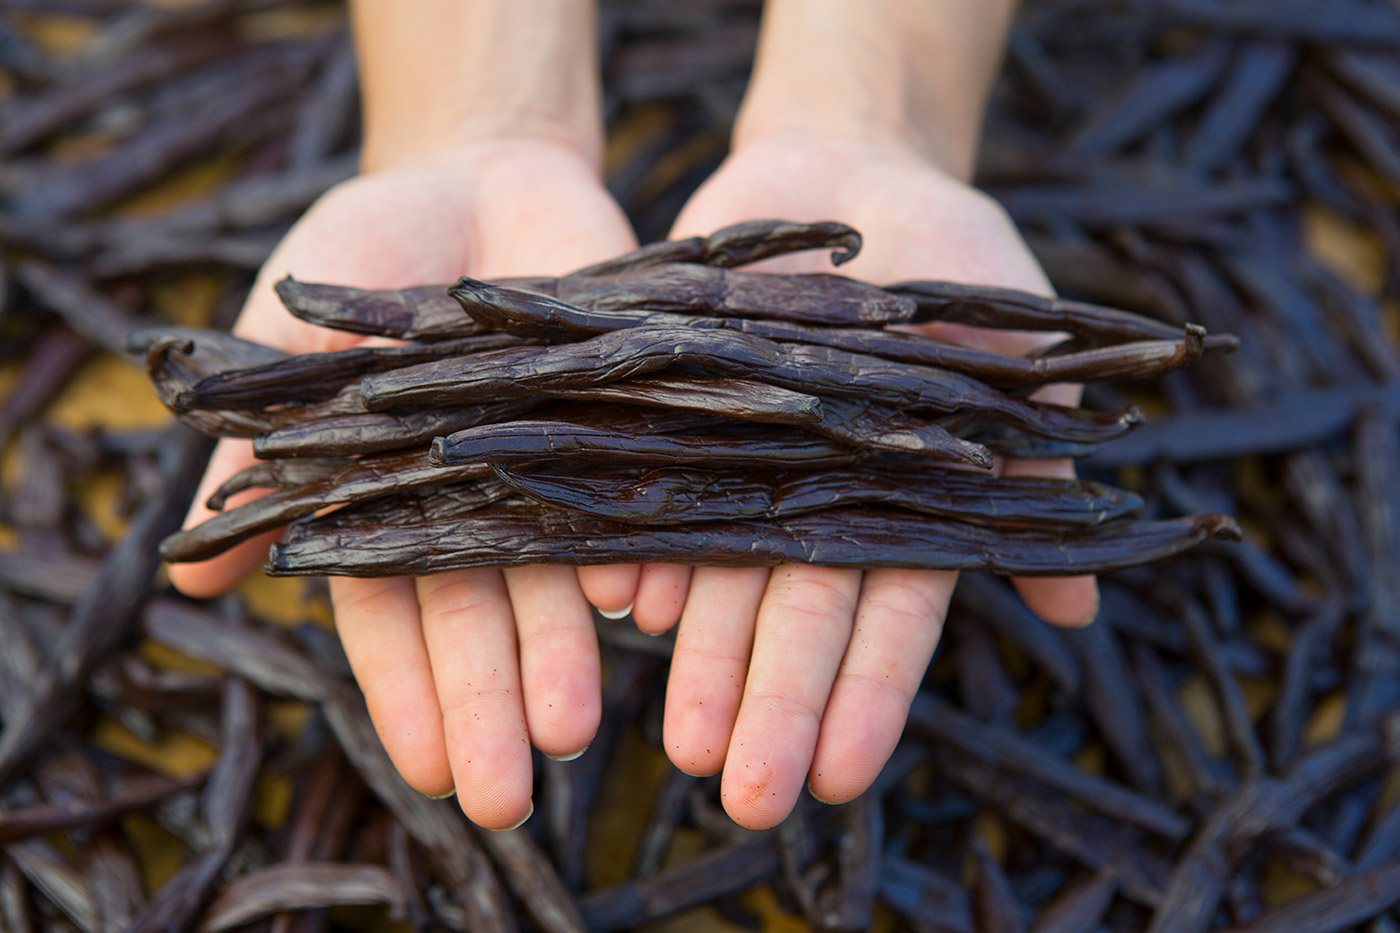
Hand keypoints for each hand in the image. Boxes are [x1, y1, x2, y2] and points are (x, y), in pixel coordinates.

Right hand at [171, 139, 636, 828]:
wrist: (480, 173)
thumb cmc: (367, 253)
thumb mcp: (292, 339)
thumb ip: (255, 447)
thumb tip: (192, 575)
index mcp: (389, 500)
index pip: (390, 616)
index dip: (409, 693)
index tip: (429, 769)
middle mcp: (475, 502)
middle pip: (479, 617)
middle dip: (490, 702)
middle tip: (510, 793)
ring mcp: (549, 469)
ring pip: (555, 577)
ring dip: (564, 652)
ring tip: (576, 728)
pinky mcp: (618, 425)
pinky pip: (630, 496)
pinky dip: (637, 550)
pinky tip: (640, 605)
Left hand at [579, 131, 1099, 827]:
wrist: (850, 166)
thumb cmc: (957, 259)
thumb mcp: (1014, 350)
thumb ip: (1035, 465)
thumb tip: (1075, 611)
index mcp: (905, 506)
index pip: (892, 616)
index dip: (869, 695)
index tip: (844, 777)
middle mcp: (818, 503)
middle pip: (796, 615)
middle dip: (775, 704)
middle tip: (746, 793)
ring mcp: (745, 465)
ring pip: (719, 576)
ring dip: (697, 657)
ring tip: (674, 738)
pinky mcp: (676, 418)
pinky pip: (651, 491)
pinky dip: (633, 545)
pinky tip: (617, 602)